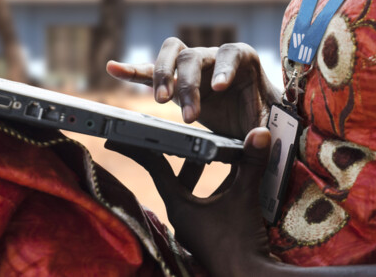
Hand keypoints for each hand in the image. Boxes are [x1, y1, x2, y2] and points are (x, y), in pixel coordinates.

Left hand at [105, 128, 275, 276]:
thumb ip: (251, 164)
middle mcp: (182, 218)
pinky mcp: (210, 237)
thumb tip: (259, 133)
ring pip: (193, 192)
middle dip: (182, 157)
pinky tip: (233, 181)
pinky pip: (208, 206)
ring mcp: (195, 229)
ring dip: (202, 174)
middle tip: (180, 137)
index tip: (116, 136)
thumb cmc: (240, 242)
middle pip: (175, 178)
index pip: (154, 168)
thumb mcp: (245, 197)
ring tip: (214, 155)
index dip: (137, 148)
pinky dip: (218, 190)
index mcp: (179, 206)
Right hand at [106, 38, 279, 138]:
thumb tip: (259, 136)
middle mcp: (214, 56)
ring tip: (161, 101)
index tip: (220, 88)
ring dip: (163, 76)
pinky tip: (113, 68)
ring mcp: (192, 66)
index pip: (231, 53)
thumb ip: (266, 129)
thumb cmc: (263, 116)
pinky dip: (133, 70)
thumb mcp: (269, 123)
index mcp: (242, 59)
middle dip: (189, 85)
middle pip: (195, 56)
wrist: (254, 118)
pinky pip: (150, 71)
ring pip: (172, 55)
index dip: (224, 68)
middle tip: (190, 117)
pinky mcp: (174, 80)